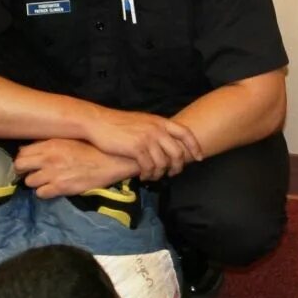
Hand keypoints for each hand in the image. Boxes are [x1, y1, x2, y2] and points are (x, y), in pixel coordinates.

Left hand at [14, 139, 139, 198]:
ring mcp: (54, 174)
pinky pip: (41, 194)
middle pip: (20, 166)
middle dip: (23, 170)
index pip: (22, 152)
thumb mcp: (68, 139)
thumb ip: (49, 143)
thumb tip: (30, 148)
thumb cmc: (92, 148)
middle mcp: (48, 158)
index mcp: (50, 144)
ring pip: (29, 182)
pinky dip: (44, 192)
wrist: (112, 161)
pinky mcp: (62, 188)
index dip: (23, 158)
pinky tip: (52, 188)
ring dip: (35, 182)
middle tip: (31, 172)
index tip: (28, 162)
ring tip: (45, 181)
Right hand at [83, 107, 200, 179]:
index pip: (185, 133)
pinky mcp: (136, 149)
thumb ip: (156, 129)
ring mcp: (147, 139)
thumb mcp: (142, 121)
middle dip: (178, 166)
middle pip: (178, 152)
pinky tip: (143, 177)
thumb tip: (166, 141)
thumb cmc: (118, 123)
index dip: (195, 147)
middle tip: (172, 174)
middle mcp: (157, 129)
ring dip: (160, 174)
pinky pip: (149, 167)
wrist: (99, 122)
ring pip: (164, 163)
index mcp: (160, 121)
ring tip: (153, 177)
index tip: (199, 157)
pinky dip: (148, 175)